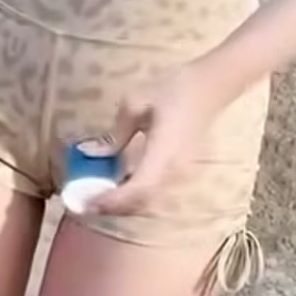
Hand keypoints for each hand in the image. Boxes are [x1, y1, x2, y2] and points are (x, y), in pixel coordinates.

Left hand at [88, 59, 222, 218]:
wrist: (208, 88)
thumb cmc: (172, 89)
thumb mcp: (135, 103)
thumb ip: (115, 134)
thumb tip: (92, 154)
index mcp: (165, 152)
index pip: (139, 188)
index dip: (114, 201)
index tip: (89, 203)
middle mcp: (175, 170)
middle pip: (143, 203)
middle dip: (114, 207)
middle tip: (86, 202)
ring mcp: (182, 174)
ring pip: (150, 201)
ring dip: (124, 203)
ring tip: (99, 194)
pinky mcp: (182, 172)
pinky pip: (156, 192)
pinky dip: (136, 195)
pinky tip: (120, 183)